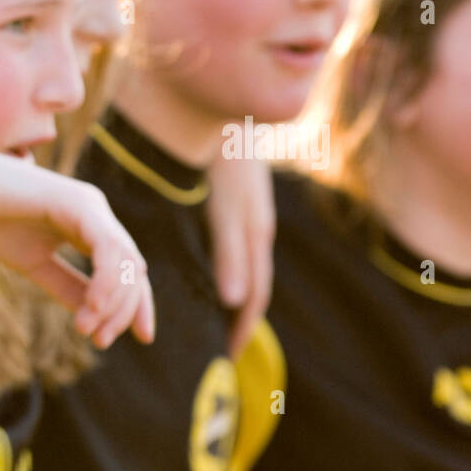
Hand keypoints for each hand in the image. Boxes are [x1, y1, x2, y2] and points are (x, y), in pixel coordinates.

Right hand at [0, 140, 154, 348]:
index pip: (126, 269)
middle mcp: (96, 212)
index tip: (134, 338)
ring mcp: (89, 204)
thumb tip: (93, 318)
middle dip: (124, 310)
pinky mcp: (77, 203)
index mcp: (89, 226)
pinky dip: (105, 281)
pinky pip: (107, 248)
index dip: (135, 305)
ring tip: (88, 330)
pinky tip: (92, 307)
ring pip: (126, 260)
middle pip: (132, 268)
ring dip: (113, 302)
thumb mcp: (33, 263)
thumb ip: (67, 286)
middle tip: (100, 340)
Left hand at [206, 152, 274, 358]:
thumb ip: (229, 253)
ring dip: (236, 298)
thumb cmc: (223, 160)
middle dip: (241, 320)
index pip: (253, 297)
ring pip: (246, 269)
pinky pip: (238, 249)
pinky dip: (230, 272)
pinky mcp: (238, 203)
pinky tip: (213, 274)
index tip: (228, 357)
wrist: (230, 112)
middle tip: (225, 350)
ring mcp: (250, 216)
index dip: (242, 328)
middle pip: (252, 287)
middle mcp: (257, 231)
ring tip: (219, 322)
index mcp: (255, 238)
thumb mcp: (225, 209)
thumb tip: (233, 303)